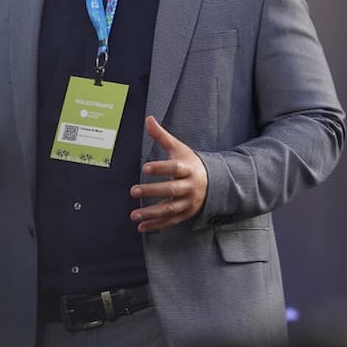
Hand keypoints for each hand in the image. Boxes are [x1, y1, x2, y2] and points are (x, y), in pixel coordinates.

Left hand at [129, 116, 207, 232]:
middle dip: (152, 191)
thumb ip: (162, 136)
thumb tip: (148, 119)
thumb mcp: (179, 148)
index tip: (144, 167)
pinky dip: (156, 225)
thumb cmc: (190, 163)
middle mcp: (189, 186)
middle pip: (171, 189)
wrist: (213, 182)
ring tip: (134, 215)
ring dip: (152, 213)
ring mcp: (188, 202)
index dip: (161, 167)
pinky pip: (170, 221)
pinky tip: (141, 227)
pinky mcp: (186, 214)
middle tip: (133, 191)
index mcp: (188, 168)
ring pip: (170, 209)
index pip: (175, 168)